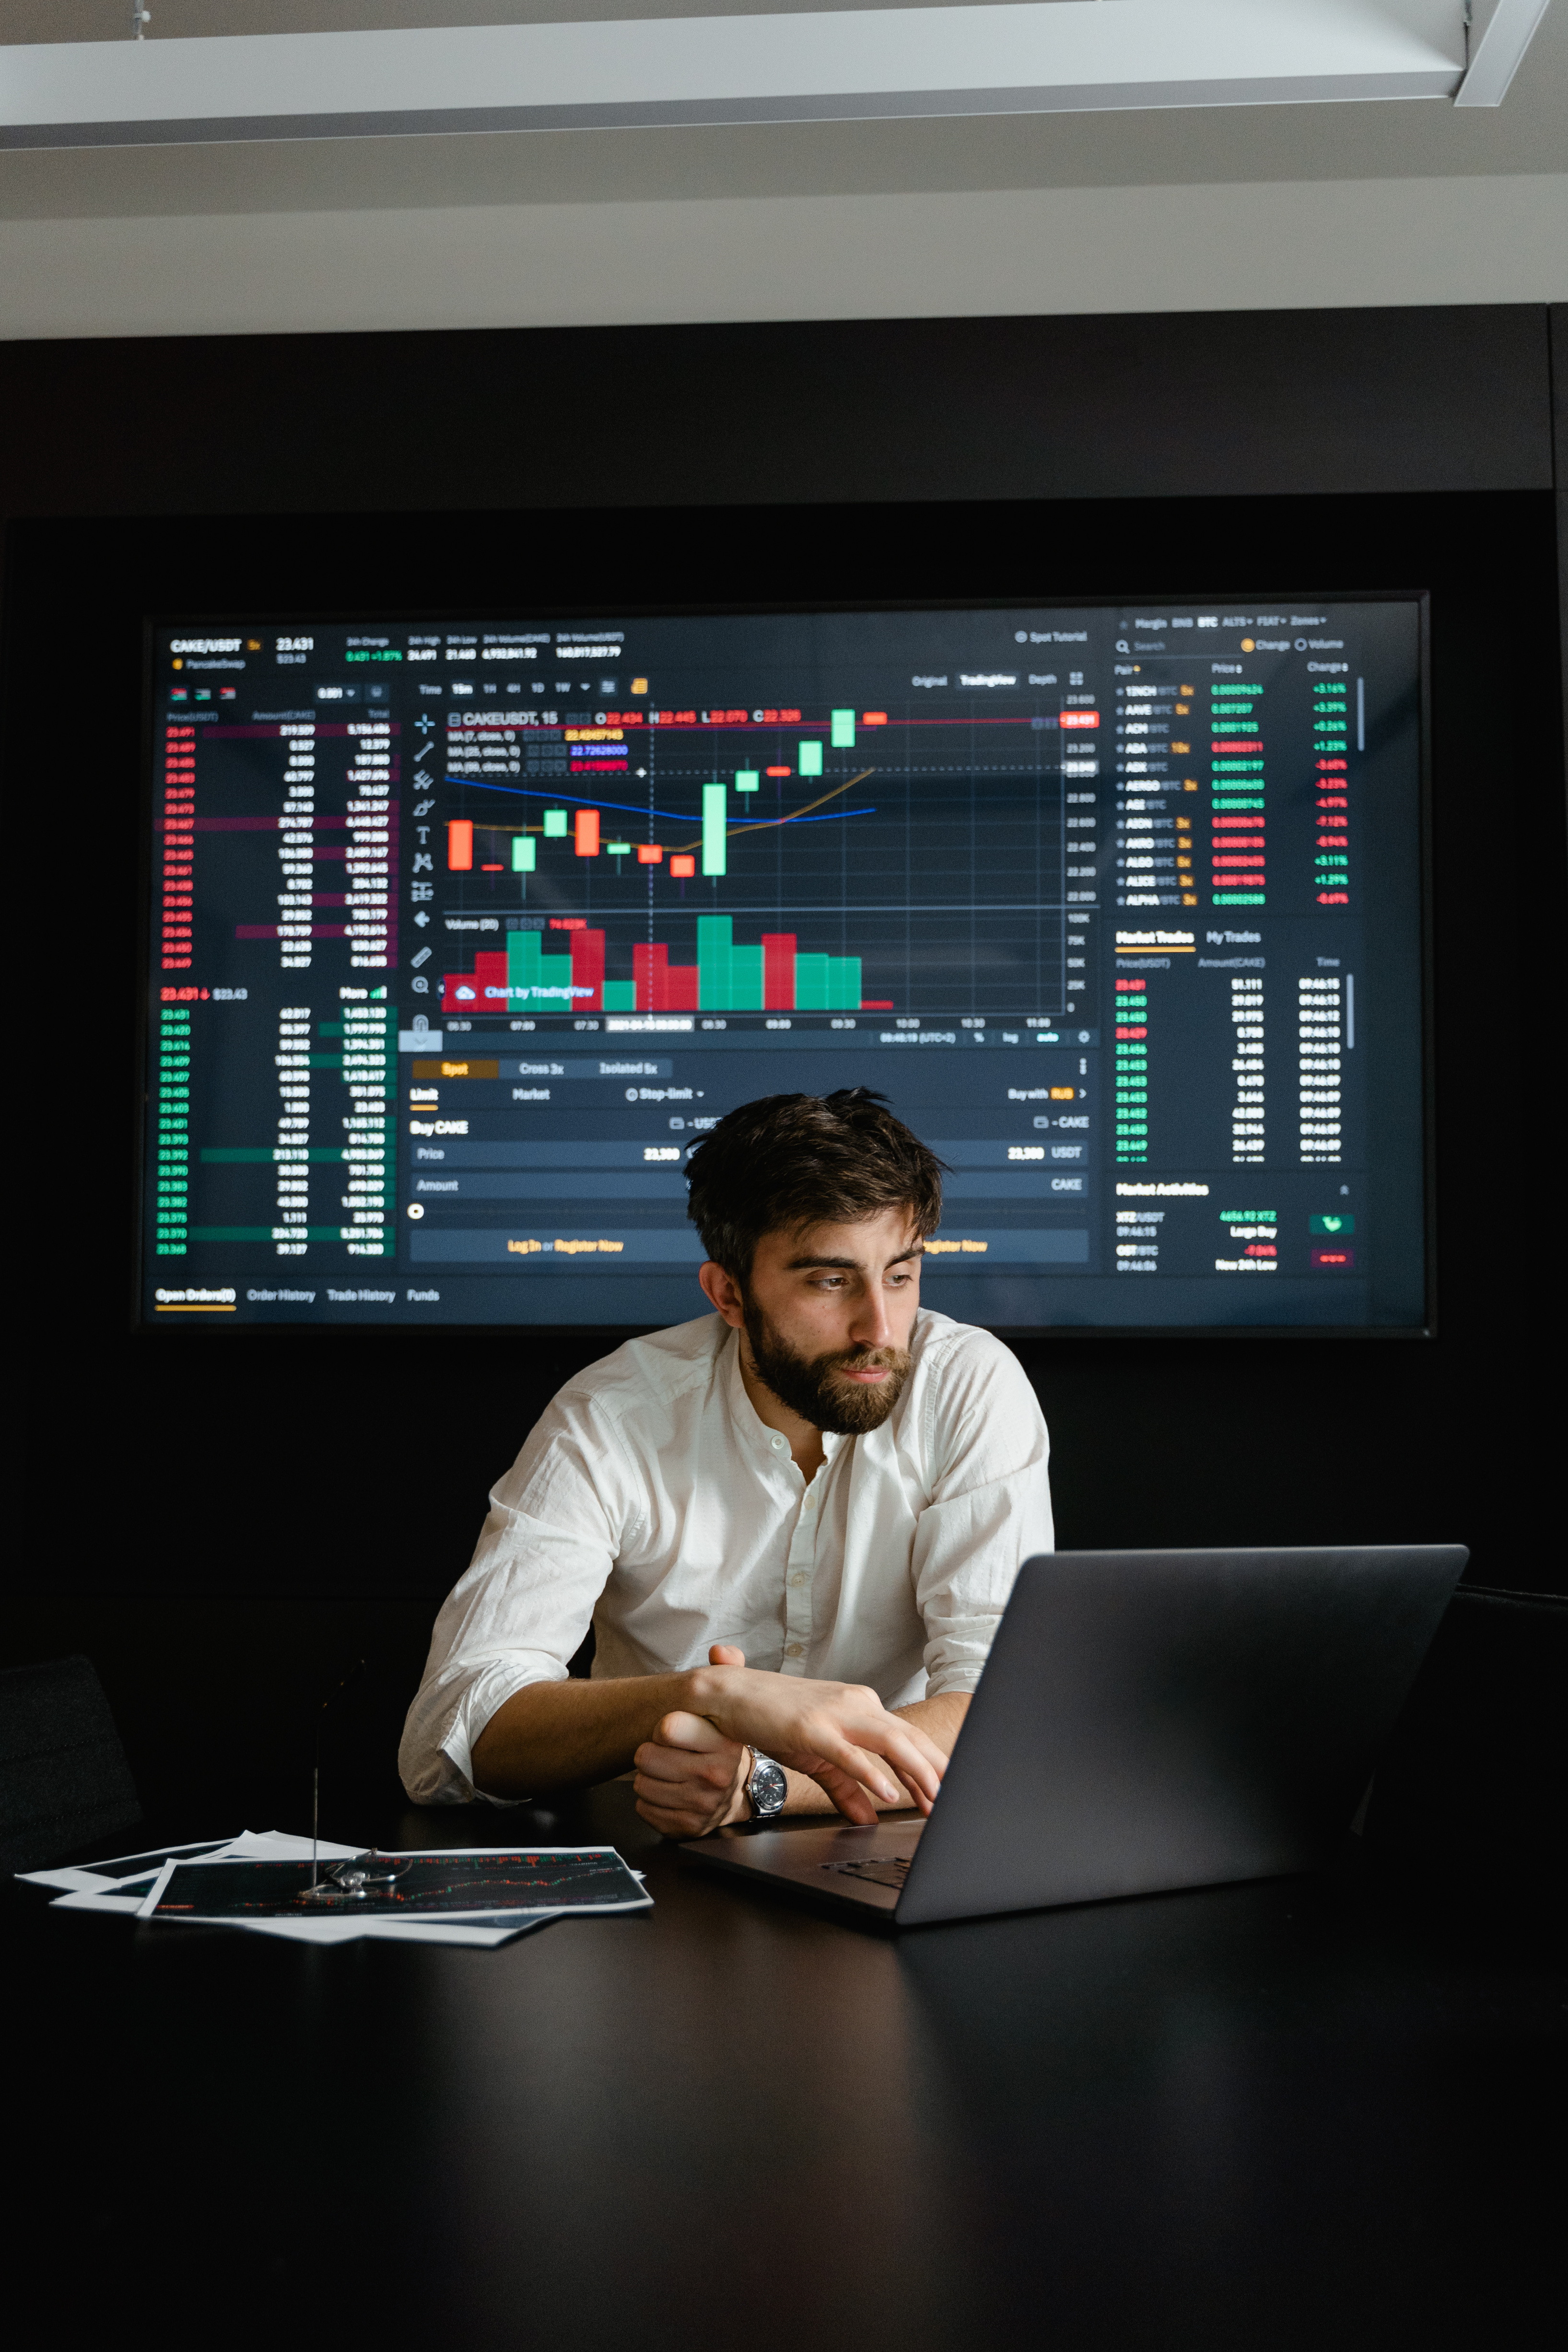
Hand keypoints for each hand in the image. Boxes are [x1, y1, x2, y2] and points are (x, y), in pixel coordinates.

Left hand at [631, 1645, 750, 1836]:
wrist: (744, 1791)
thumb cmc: (724, 1746)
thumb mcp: (731, 1708)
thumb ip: (727, 1672)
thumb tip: (722, 1651)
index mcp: (724, 1743)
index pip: (667, 1727)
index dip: (663, 1727)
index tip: (672, 1729)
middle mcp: (716, 1776)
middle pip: (646, 1757)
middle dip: (650, 1753)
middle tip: (666, 1753)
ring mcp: (703, 1805)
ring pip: (642, 1785)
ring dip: (648, 1778)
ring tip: (668, 1772)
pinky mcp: (689, 1827)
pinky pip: (644, 1809)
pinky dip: (650, 1802)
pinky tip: (669, 1793)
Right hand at [645, 1645, 947, 1831]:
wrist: (730, 1695)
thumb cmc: (774, 1718)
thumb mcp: (818, 1757)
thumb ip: (847, 1787)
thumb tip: (869, 1817)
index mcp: (861, 1707)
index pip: (908, 1738)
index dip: (933, 1766)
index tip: (949, 1793)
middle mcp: (856, 1704)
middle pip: (909, 1739)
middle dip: (936, 1773)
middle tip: (953, 1803)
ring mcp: (835, 1713)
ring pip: (890, 1741)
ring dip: (917, 1772)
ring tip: (933, 1800)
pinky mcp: (811, 1726)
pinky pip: (849, 1752)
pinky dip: (872, 1772)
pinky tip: (888, 1793)